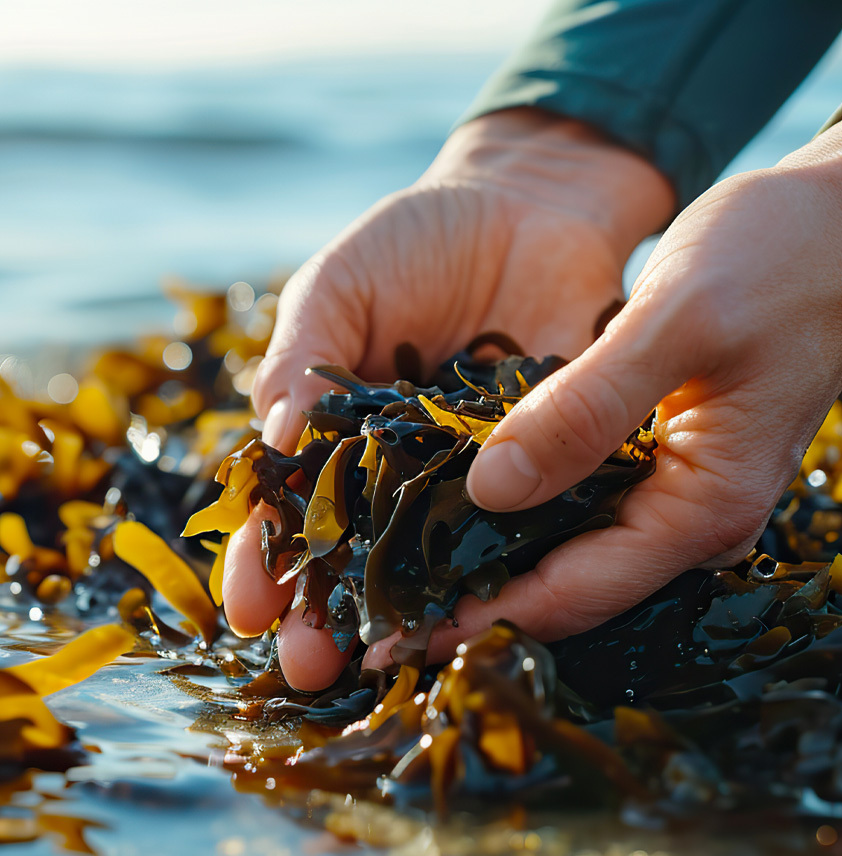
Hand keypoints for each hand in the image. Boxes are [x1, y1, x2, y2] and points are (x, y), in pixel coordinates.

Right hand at [220, 109, 674, 689]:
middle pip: (356, 551)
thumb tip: (274, 438)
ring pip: (433, 554)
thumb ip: (305, 358)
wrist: (530, 206)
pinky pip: (524, 521)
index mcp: (338, 428)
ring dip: (408, 609)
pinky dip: (502, 562)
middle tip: (310, 669)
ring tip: (387, 658)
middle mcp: (402, 466)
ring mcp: (475, 472)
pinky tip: (486, 605)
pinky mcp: (548, 462)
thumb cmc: (419, 238)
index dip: (266, 559)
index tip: (250, 612)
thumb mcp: (343, 282)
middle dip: (327, 610)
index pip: (291, 506)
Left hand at [365, 104, 841, 667]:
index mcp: (704, 506)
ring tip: (397, 561)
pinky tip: (461, 494)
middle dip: (474, 599)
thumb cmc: (778, 259)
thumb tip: (491, 492)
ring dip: (493, 556)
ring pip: (573, 547)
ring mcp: (686, 491)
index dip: (478, 617)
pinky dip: (526, 503)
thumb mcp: (675, 322)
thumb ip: (585, 411)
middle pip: (568, 586)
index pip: (573, 593)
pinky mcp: (672, 456)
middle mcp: (696, 520)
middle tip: (374, 607)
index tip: (387, 635)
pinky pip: (588, 501)